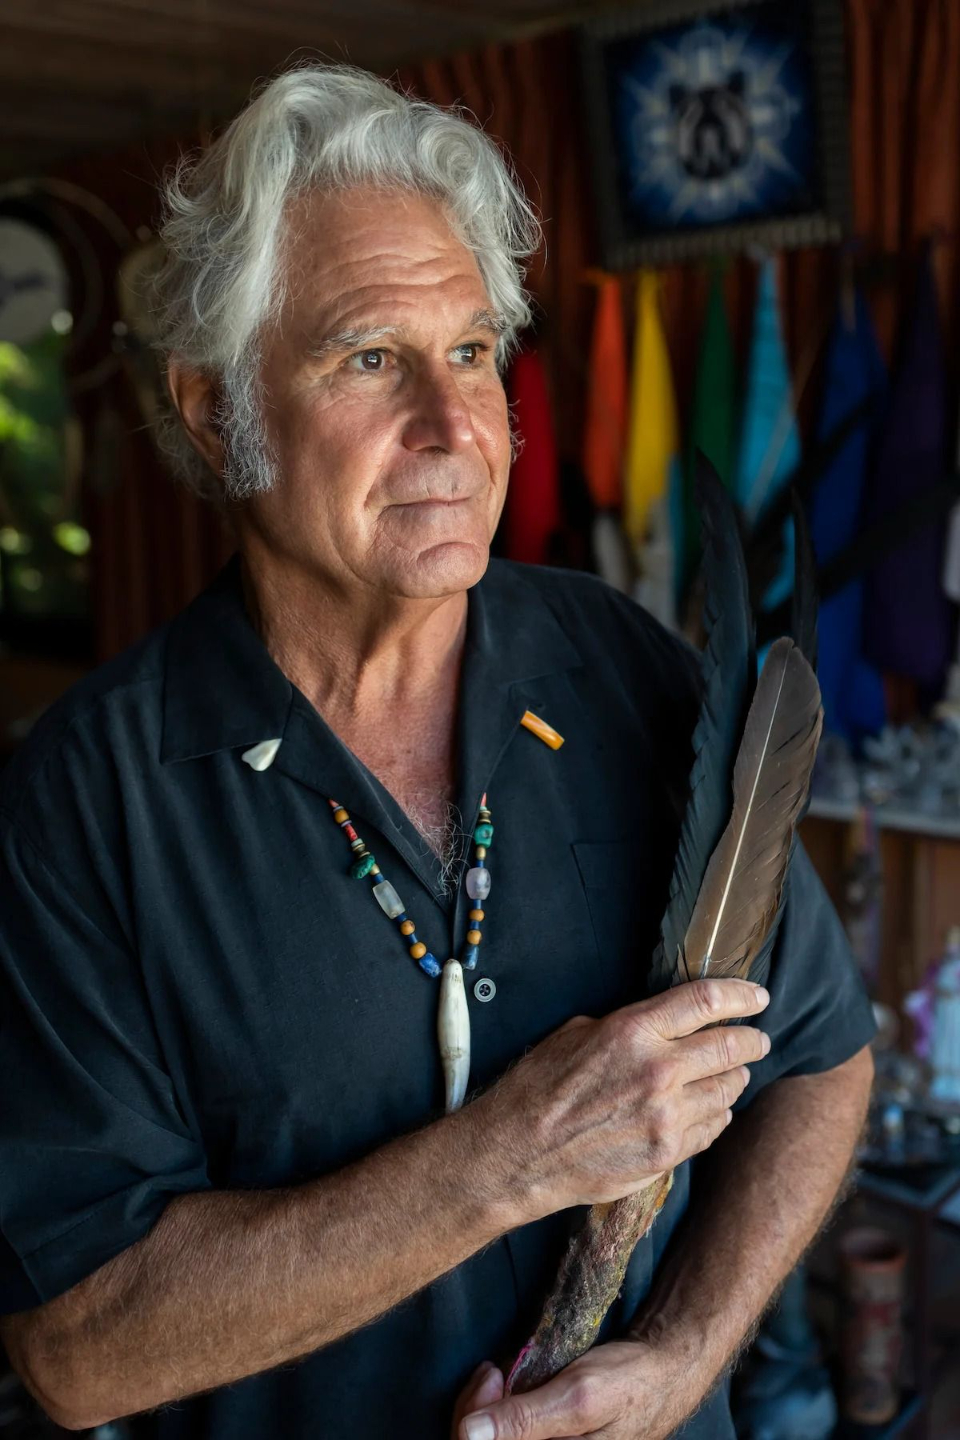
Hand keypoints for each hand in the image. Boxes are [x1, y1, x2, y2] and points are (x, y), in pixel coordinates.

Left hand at [454, 1338, 700, 1438]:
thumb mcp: (577, 1396)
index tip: (492, 1375)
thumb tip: (469, 1435)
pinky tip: (509, 1381)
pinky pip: (507, 1430)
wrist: (663, 1370)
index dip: (473, 1417)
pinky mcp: (544, 1438)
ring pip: (489, 1436)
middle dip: (477, 1407)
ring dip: (486, 1403)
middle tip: (495, 1369)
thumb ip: (525, 1420)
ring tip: (503, 1371)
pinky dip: (499, 1404)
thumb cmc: (628, 1384)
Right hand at [469, 978, 770, 1220]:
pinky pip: (712, 1128)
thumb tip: (661, 1025)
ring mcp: (666, 1116)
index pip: (706, 1001)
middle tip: (759, 1039)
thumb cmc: (539, 1087)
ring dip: (736, 1078)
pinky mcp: (666, 1154)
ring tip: (736, 1073)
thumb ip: (628, 1027)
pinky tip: (714, 1109)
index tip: (757, 997)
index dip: (740, 995)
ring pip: (727, 1090)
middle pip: (729, 1046)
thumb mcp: (578, 1034)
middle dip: (752, 1040)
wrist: (519, 1152)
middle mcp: (658, 1070)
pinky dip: (718, 1115)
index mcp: (633, 1031)